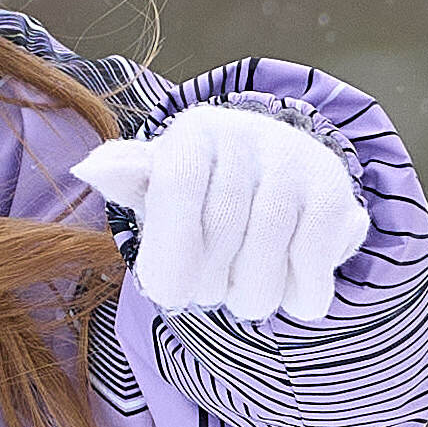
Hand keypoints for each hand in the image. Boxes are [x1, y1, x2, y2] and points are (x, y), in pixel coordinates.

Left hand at [71, 100, 365, 322]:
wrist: (286, 183)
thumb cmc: (209, 195)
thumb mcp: (162, 187)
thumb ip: (131, 182)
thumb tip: (93, 169)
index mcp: (195, 131)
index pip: (176, 190)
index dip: (172, 252)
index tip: (172, 295)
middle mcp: (247, 132)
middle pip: (221, 230)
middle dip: (211, 283)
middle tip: (212, 291)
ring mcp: (295, 158)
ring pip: (266, 251)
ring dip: (253, 295)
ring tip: (247, 292)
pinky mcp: (334, 189)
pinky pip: (311, 260)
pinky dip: (301, 294)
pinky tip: (293, 292)